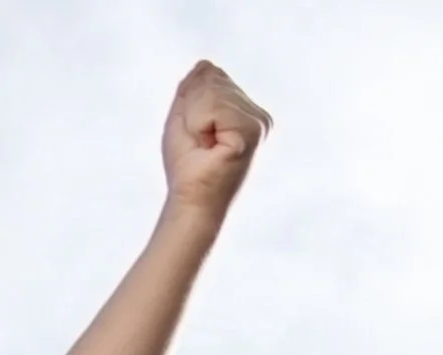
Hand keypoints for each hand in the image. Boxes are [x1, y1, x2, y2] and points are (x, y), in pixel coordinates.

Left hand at [161, 60, 271, 216]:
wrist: (192, 202)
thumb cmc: (187, 167)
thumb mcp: (184, 117)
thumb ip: (193, 88)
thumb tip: (205, 64)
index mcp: (244, 108)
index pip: (209, 72)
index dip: (190, 101)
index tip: (197, 134)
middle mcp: (257, 113)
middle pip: (211, 78)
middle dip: (191, 110)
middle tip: (200, 144)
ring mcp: (259, 121)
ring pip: (211, 91)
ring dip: (194, 121)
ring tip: (205, 147)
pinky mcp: (252, 130)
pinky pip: (213, 106)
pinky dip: (199, 126)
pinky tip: (210, 148)